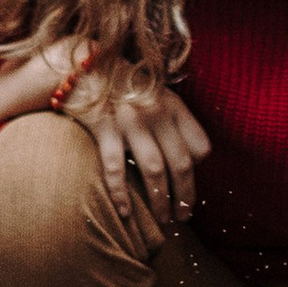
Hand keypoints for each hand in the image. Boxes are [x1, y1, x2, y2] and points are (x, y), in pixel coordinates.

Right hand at [0, 40, 211, 226]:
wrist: (87, 66)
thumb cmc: (126, 87)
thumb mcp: (158, 95)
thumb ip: (175, 121)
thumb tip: (193, 160)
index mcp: (175, 106)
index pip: (200, 146)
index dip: (198, 171)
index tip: (190, 188)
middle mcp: (158, 113)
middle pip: (181, 163)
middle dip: (185, 195)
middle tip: (183, 217)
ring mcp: (131, 121)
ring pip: (154, 169)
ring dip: (160, 199)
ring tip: (162, 220)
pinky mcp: (105, 127)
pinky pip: (117, 167)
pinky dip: (122, 193)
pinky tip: (126, 212)